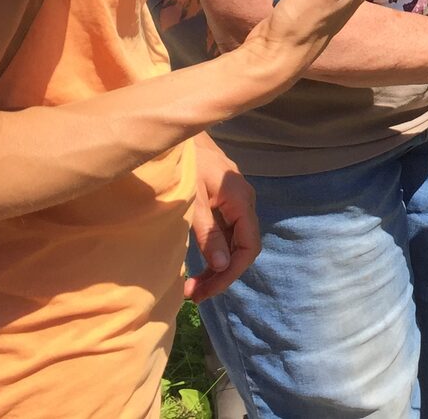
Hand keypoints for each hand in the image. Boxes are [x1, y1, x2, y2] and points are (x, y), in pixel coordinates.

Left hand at [184, 135, 259, 301]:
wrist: (179, 131)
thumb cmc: (185, 161)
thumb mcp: (193, 199)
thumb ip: (208, 232)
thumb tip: (224, 266)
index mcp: (241, 200)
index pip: (248, 248)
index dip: (230, 275)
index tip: (204, 292)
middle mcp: (244, 202)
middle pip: (242, 248)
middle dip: (221, 276)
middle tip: (193, 295)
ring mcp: (234, 201)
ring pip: (234, 242)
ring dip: (216, 266)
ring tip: (192, 286)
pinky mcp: (223, 200)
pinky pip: (225, 232)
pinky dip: (214, 251)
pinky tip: (197, 263)